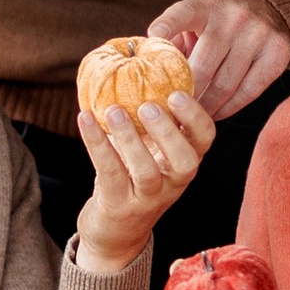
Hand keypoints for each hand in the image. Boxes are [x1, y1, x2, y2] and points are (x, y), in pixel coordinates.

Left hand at [73, 87, 213, 272]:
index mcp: (185, 161)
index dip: (196, 116)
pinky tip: (84, 119)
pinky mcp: (119, 206)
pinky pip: (110, 173)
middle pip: (185, 160)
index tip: (177, 92)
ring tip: (114, 111)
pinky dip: (97, 144)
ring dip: (131, 139)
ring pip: (147, 172)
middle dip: (170, 131)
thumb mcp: (150, 148)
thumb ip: (151, 116)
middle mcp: (173, 182)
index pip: (205, 138)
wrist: (114, 232)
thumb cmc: (132, 177)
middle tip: (149, 106)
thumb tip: (139, 57)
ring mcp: (148, 199)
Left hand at [145, 0, 289, 118]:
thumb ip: (172, 39)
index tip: (153, 35)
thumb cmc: (217, 19)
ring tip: (190, 120)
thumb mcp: (195, 16)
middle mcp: (233, 16)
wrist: (269, 4)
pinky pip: (249, 91)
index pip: (184, 13)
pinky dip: (229, 108)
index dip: (169, 24)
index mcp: (206, 4)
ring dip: (205, 107)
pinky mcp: (277, 53)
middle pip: (203, 66)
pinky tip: (216, 114)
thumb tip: (143, 75)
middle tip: (169, 116)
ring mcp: (258, 34)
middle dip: (184, 94)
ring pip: (226, 84)